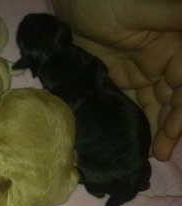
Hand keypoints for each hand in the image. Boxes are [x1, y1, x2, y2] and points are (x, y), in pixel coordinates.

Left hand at [51, 0, 181, 160]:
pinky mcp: (119, 77)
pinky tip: (135, 136)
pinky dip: (136, 118)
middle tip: (161, 153)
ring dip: (156, 127)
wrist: (71, 3)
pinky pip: (131, 101)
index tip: (173, 132)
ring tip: (152, 153)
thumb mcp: (141, 9)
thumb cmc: (105, 0)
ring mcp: (140, 70)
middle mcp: (162, 62)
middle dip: (171, 126)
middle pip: (173, 99)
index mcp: (173, 46)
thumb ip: (174, 18)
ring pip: (155, 104)